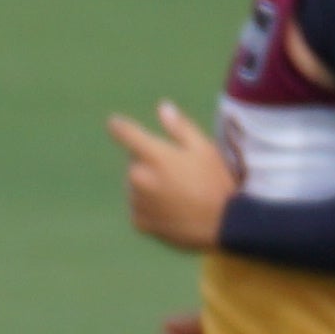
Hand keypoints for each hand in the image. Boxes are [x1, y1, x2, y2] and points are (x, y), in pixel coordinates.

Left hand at [109, 103, 236, 252]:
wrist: (220, 226)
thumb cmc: (215, 182)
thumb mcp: (204, 148)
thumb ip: (180, 127)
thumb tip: (162, 107)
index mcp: (154, 156)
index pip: (127, 134)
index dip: (119, 126)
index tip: (113, 123)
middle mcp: (139, 178)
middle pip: (135, 161)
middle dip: (149, 161)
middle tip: (179, 172)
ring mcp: (137, 202)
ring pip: (136, 185)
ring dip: (149, 184)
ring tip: (178, 193)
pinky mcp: (139, 222)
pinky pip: (138, 206)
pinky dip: (149, 205)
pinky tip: (172, 208)